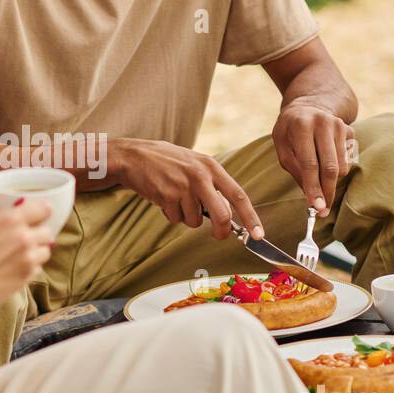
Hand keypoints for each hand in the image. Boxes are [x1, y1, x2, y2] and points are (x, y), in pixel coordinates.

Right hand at [0, 199, 52, 317]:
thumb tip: (13, 215)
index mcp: (10, 220)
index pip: (43, 208)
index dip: (41, 210)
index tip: (37, 213)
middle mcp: (24, 238)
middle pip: (47, 231)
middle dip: (38, 232)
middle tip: (24, 236)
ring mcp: (28, 259)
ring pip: (46, 250)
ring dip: (36, 250)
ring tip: (19, 253)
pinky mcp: (28, 277)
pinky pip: (38, 267)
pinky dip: (31, 266)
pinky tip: (14, 267)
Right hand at [115, 139, 263, 239]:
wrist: (135, 156)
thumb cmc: (168, 162)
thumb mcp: (196, 165)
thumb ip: (213, 185)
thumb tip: (228, 215)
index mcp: (211, 167)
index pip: (238, 195)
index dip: (251, 217)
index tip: (258, 234)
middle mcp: (200, 176)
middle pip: (221, 214)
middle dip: (222, 231)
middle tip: (219, 235)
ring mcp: (183, 186)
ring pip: (195, 220)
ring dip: (186, 217)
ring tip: (176, 199)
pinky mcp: (167, 196)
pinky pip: (176, 218)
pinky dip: (171, 214)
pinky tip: (164, 198)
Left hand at [271, 103, 354, 215]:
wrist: (310, 105)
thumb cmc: (290, 130)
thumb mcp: (282, 145)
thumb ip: (294, 169)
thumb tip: (310, 198)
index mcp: (301, 125)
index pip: (309, 163)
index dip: (313, 187)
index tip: (316, 207)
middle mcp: (323, 123)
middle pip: (330, 167)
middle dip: (327, 192)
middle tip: (323, 211)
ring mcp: (339, 126)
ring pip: (341, 166)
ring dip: (331, 182)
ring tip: (318, 181)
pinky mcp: (350, 130)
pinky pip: (347, 160)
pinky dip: (337, 169)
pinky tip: (326, 160)